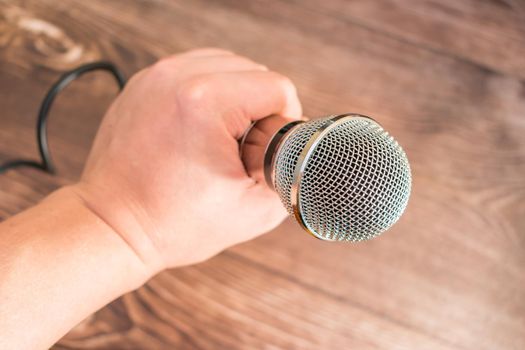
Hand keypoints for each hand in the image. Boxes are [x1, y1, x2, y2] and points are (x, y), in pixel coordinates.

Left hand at [70, 48, 302, 272]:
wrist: (113, 226)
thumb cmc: (174, 224)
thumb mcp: (253, 211)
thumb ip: (291, 174)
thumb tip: (298, 152)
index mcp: (205, 101)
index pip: (277, 87)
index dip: (285, 121)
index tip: (266, 149)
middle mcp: (177, 77)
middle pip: (253, 70)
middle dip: (260, 109)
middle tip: (243, 149)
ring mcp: (155, 76)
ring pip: (226, 64)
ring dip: (237, 96)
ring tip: (222, 136)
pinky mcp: (144, 83)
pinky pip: (195, 70)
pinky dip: (209, 92)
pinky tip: (202, 126)